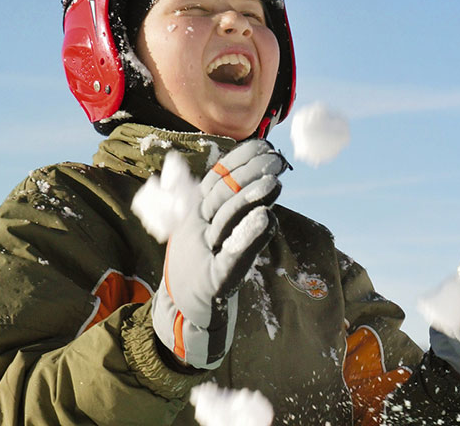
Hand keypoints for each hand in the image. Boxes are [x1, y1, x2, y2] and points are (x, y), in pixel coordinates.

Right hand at [150, 139, 284, 369]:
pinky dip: (249, 237)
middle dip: (250, 174)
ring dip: (252, 199)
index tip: (264, 145)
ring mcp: (203, 254)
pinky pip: (233, 256)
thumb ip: (218, 204)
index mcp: (193, 214)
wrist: (182, 315)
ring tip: (275, 182)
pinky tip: (266, 220)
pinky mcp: (214, 280)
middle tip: (277, 160)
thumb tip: (232, 170)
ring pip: (228, 221)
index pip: (216, 179)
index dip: (240, 161)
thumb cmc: (200, 268)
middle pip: (223, 195)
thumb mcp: (204, 232)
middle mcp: (195, 230)